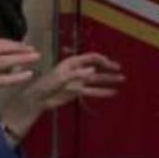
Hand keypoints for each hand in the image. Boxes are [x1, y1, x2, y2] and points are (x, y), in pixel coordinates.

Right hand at [0, 37, 39, 118]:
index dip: (10, 43)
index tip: (23, 45)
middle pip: (0, 48)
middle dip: (19, 48)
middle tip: (34, 50)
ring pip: (2, 61)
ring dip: (21, 58)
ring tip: (36, 58)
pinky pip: (0, 80)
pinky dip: (16, 77)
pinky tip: (28, 75)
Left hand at [0, 52, 124, 139]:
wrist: (37, 99)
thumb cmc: (45, 84)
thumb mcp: (61, 77)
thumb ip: (77, 74)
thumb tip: (92, 71)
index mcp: (72, 63)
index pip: (91, 58)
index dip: (102, 60)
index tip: (112, 65)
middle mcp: (77, 70)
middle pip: (96, 68)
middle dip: (108, 69)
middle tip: (121, 72)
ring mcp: (78, 81)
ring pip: (96, 80)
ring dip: (108, 80)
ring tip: (121, 81)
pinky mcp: (77, 92)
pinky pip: (92, 91)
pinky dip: (102, 92)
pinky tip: (112, 93)